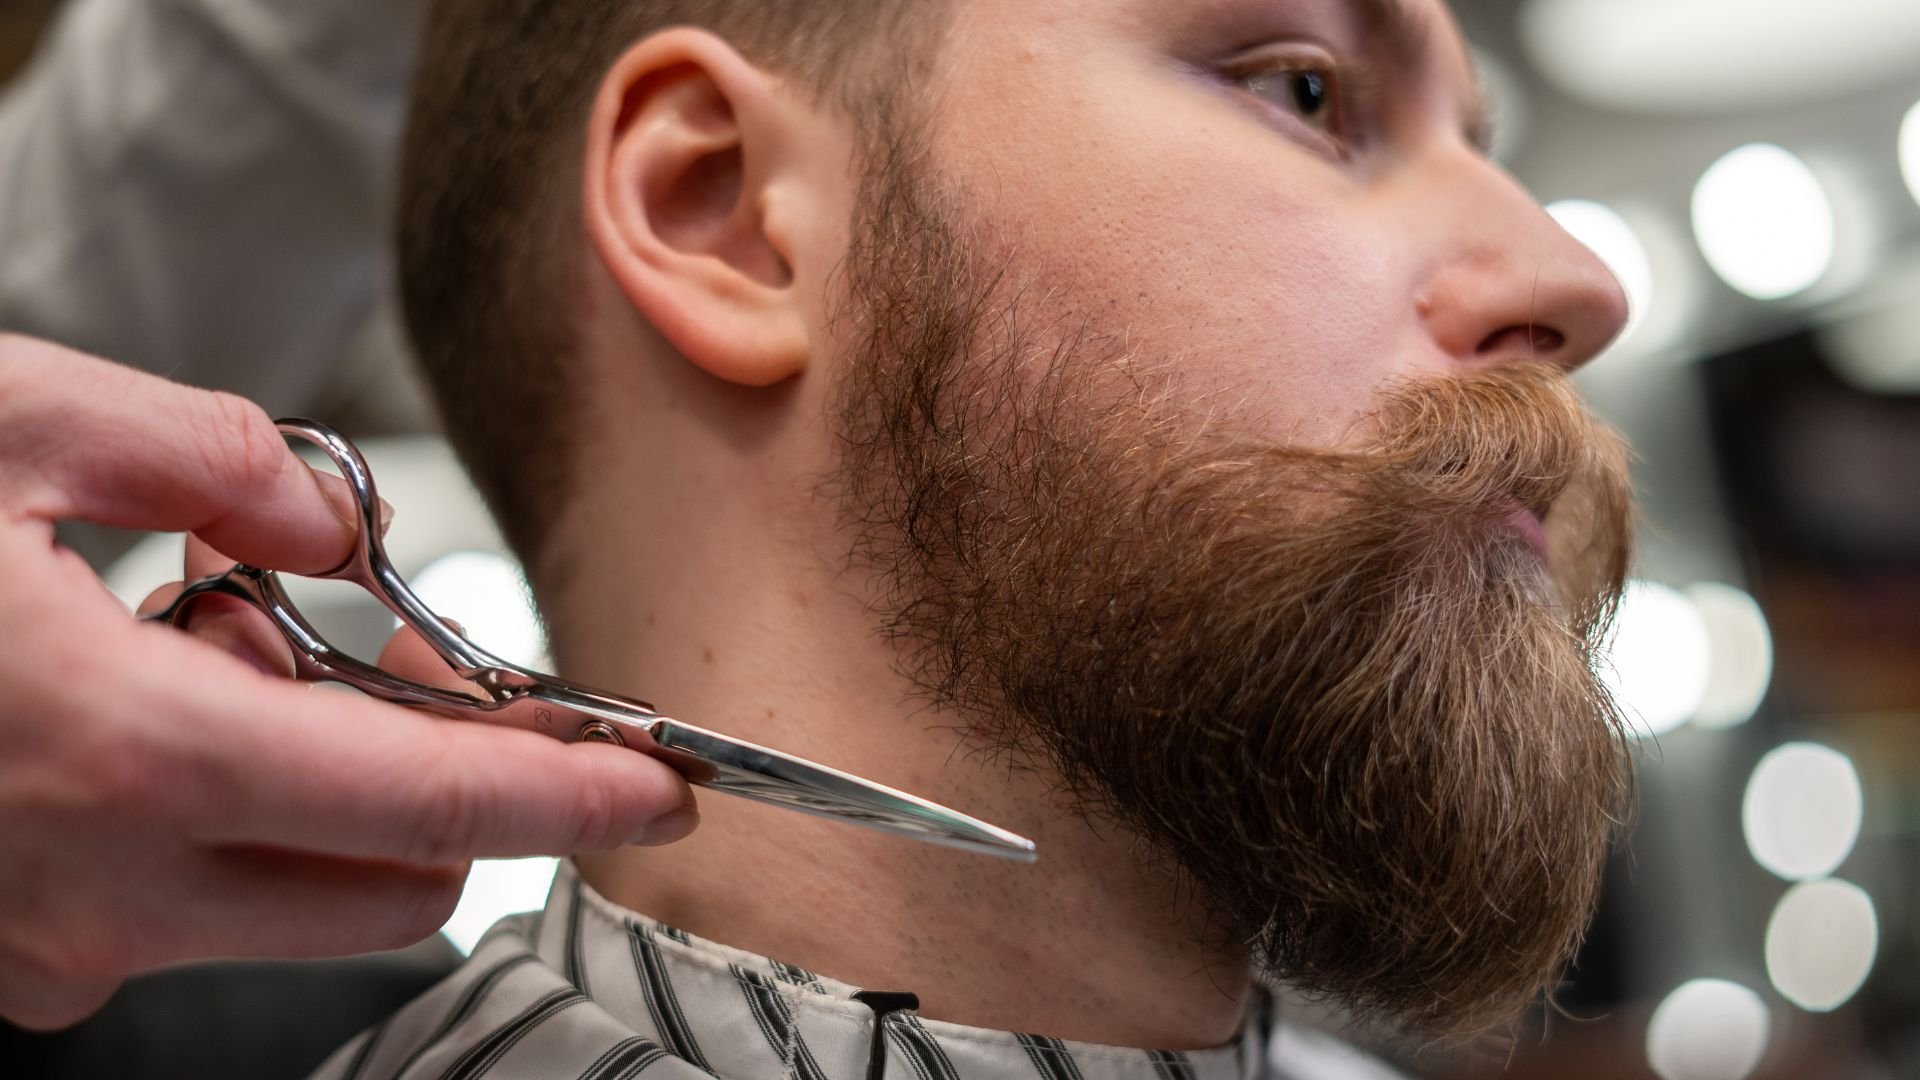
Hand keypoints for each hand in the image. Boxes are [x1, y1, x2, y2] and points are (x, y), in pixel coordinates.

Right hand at [0, 337, 697, 1030]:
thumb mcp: (16, 421)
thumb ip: (216, 459)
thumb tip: (333, 523)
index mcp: (123, 753)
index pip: (425, 810)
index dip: (565, 800)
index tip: (653, 787)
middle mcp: (92, 886)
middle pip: (383, 885)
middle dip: (421, 781)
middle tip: (337, 643)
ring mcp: (42, 938)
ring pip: (283, 901)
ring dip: (302, 792)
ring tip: (175, 643)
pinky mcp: (4, 950)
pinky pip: (171, 906)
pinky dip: (206, 820)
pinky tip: (119, 706)